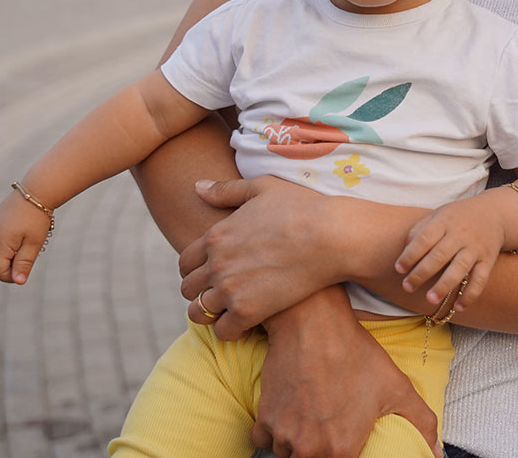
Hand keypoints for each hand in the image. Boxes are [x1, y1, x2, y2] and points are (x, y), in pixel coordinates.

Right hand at [0, 192, 50, 284]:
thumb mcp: (34, 243)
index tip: (24, 272)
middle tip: (27, 254)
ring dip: (3, 257)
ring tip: (22, 246)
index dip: (10, 276)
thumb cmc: (36, 219)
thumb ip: (24, 263)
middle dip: (8, 266)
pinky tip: (13, 241)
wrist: (33, 193)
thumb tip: (18, 282)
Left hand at [178, 177, 344, 338]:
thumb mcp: (262, 188)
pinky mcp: (247, 311)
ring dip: (210, 314)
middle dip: (200, 292)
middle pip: (188, 289)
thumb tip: (196, 186)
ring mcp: (229, 288)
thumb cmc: (303, 208)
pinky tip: (246, 324)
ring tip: (229, 312)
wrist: (331, 237)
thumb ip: (226, 190)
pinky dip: (230, 331)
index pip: (185, 262)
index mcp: (216, 235)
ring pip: (199, 312)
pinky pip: (223, 332)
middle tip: (222, 294)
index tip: (211, 274)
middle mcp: (216, 263)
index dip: (195, 270)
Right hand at [249, 296, 439, 457]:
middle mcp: (309, 450)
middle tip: (330, 434)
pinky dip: (273, 434)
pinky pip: (265, 441)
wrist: (313, 325)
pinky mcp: (264, 418)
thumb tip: (437, 453)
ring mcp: (283, 435)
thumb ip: (422, 424)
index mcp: (342, 450)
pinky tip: (290, 418)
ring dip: (297, 446)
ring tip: (313, 424)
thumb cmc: (357, 355)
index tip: (346, 445)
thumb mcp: (397, 386)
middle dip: (321, 453)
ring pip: (288, 455)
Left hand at [395, 194, 506, 306]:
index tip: (398, 269)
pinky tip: (458, 307)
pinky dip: (470, 295)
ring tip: (430, 299)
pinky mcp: (488, 260)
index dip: (410, 254)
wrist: (494, 213)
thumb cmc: (457, 218)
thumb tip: (404, 252)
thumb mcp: (438, 216)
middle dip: (421, 273)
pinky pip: (480, 279)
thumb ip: (420, 231)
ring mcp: (475, 248)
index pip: (424, 238)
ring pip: (460, 268)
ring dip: (444, 285)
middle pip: (439, 255)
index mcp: (444, 222)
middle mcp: (460, 235)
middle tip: (407, 287)